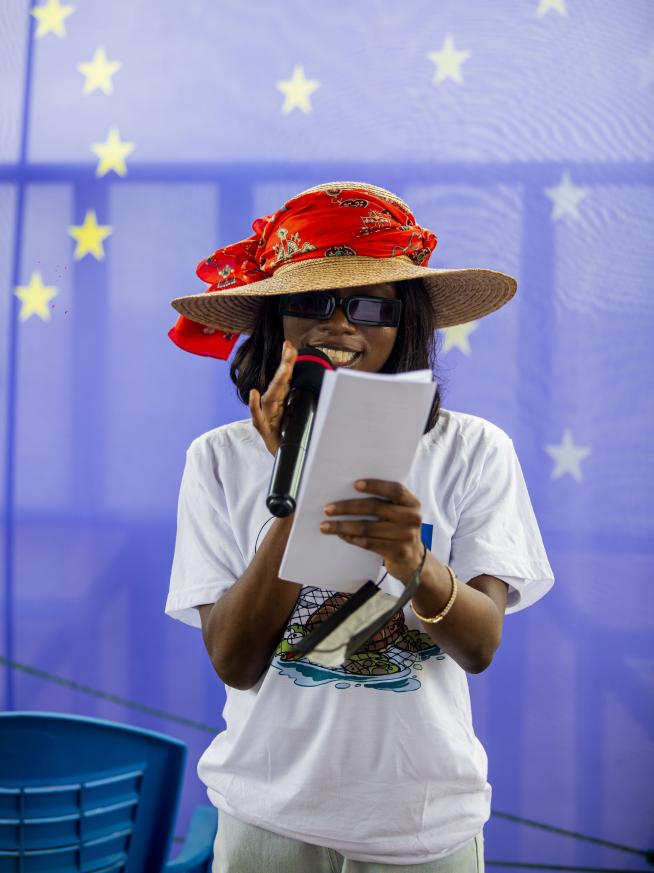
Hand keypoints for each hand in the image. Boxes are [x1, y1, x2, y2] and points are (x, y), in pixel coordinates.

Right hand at [249, 340, 297, 456]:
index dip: (288, 361)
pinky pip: (257, 416)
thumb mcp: (302, 416)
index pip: (286, 377)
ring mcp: (266, 415)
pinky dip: (253, 404)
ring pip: (271, 396)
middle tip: (290, 349)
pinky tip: (254, 393)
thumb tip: (324, 387)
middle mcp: (273, 404)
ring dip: (277, 381)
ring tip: (283, 368)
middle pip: (280, 382)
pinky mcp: (263, 428)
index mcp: (282, 399)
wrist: (285, 456)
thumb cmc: (291, 434)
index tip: (290, 345)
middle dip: (285, 365)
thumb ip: (307, 401)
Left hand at [319, 479, 423, 583]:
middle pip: (375, 508)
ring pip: (368, 528)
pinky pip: (369, 543)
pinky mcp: (398, 552)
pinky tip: (340, 535)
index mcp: (412, 502)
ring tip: (325, 526)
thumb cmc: (397, 528)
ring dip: (343, 526)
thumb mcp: (398, 512)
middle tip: (327, 508)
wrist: (412, 559)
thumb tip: (346, 491)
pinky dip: (352, 538)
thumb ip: (383, 501)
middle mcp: (412, 518)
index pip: (395, 489)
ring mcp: (407, 536)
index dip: (375, 485)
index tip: (354, 484)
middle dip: (348, 507)